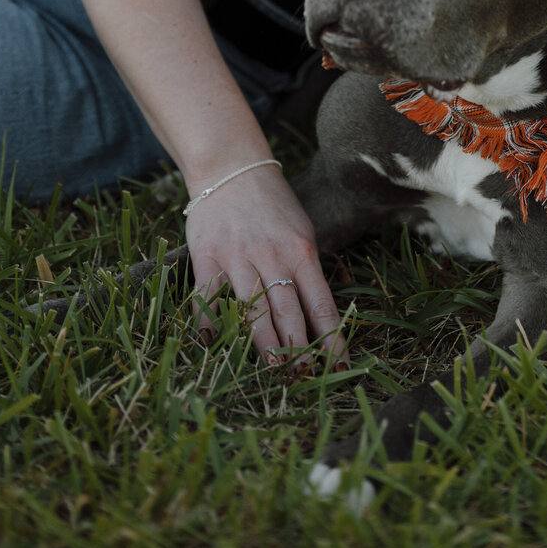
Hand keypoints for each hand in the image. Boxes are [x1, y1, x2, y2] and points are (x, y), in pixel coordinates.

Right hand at [184, 162, 348, 368]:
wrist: (231, 168)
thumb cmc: (272, 204)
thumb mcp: (300, 230)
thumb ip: (306, 269)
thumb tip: (318, 317)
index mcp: (301, 250)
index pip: (320, 302)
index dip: (330, 336)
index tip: (339, 366)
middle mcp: (272, 256)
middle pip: (288, 312)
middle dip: (297, 350)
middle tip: (303, 379)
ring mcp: (238, 257)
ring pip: (253, 309)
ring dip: (263, 345)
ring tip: (273, 373)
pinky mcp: (207, 257)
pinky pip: (208, 297)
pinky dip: (209, 322)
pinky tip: (212, 345)